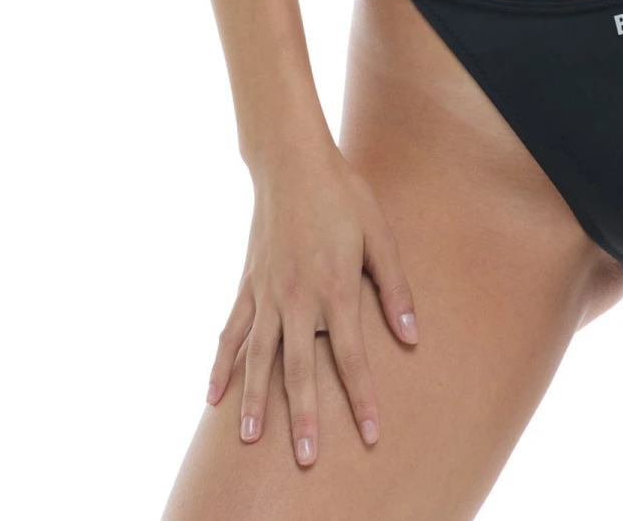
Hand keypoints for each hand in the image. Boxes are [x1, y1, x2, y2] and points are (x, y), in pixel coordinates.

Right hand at [205, 141, 418, 464]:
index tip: (371, 433)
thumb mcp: (379, 234)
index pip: (350, 356)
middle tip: (308, 459)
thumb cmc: (343, 195)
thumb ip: (395, 286)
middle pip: (300, 368)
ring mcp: (267, 294)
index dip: (361, 397)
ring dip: (256, 400)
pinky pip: (231, 332)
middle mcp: (297, 298)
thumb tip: (411, 335)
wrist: (292, 163)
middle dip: (304, 416)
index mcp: (334, 287)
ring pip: (258, 357)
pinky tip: (211, 397)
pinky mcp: (247, 286)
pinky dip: (220, 364)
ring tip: (252, 440)